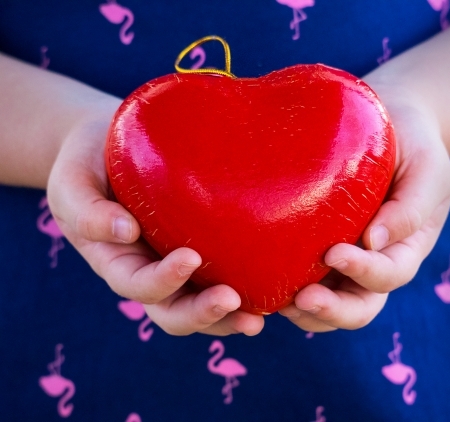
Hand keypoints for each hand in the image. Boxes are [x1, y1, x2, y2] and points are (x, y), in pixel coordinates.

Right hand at [47, 99, 263, 335]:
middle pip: (174, 311)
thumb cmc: (88, 165)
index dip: (163, 281)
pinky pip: (223, 276)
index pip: (139, 285)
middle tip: (233, 302)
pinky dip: (246, 290)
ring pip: (202, 305)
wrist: (110, 148)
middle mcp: (150, 270)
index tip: (190, 257)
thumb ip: (87, 211)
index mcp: (118, 262)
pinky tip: (274, 290)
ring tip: (259, 317)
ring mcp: (178, 264)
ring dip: (229, 316)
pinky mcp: (205, 248)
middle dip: (202, 314)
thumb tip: (126, 233)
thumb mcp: (71, 184)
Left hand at [280, 81, 449, 331]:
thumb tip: (373, 242)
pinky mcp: (313, 250)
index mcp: (403, 250)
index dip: (364, 272)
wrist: (391, 132)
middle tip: (303, 298)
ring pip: (325, 304)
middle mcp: (371, 265)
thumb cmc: (413, 150)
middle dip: (331, 310)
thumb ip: (409, 208)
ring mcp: (341, 263)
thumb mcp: (427, 172)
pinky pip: (299, 277)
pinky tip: (257, 282)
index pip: (388, 275)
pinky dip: (281, 289)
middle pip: (357, 308)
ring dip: (303, 310)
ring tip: (276, 300)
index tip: (336, 253)